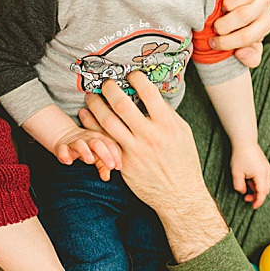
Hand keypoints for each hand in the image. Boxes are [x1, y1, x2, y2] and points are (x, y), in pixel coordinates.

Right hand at [52, 127, 121, 180]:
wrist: (65, 135)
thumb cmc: (87, 148)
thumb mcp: (97, 156)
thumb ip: (104, 166)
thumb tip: (106, 178)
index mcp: (99, 138)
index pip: (109, 145)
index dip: (115, 155)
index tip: (118, 167)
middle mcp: (87, 138)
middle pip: (97, 143)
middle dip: (105, 154)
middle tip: (111, 166)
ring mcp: (74, 142)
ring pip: (80, 144)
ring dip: (85, 152)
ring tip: (90, 161)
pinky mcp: (61, 146)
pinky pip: (62, 149)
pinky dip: (64, 155)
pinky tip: (68, 162)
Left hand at [80, 72, 229, 261]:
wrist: (179, 195)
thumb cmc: (183, 162)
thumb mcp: (183, 133)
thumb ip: (167, 114)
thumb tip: (153, 95)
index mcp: (167, 124)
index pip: (148, 92)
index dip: (136, 78)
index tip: (131, 74)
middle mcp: (149, 135)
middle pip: (122, 104)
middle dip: (109, 88)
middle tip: (105, 83)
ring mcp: (134, 150)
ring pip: (107, 122)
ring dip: (95, 105)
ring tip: (90, 96)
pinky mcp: (123, 163)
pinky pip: (103, 140)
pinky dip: (92, 126)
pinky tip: (86, 116)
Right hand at [211, 0, 269, 67]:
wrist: (229, 3)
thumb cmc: (236, 27)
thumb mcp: (245, 46)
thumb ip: (249, 58)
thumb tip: (241, 53)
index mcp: (268, 22)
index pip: (247, 36)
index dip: (227, 42)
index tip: (213, 43)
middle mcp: (266, 3)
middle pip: (244, 15)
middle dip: (224, 25)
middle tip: (215, 27)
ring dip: (229, 4)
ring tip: (221, 10)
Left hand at [230, 143, 269, 208]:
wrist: (244, 141)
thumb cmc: (240, 156)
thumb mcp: (236, 173)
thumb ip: (239, 186)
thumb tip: (243, 191)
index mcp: (261, 175)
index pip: (262, 193)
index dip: (258, 201)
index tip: (253, 206)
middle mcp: (267, 172)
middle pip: (265, 189)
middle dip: (257, 196)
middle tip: (246, 198)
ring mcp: (267, 168)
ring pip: (265, 184)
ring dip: (257, 189)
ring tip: (245, 186)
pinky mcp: (264, 165)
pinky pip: (263, 178)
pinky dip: (257, 182)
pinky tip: (248, 179)